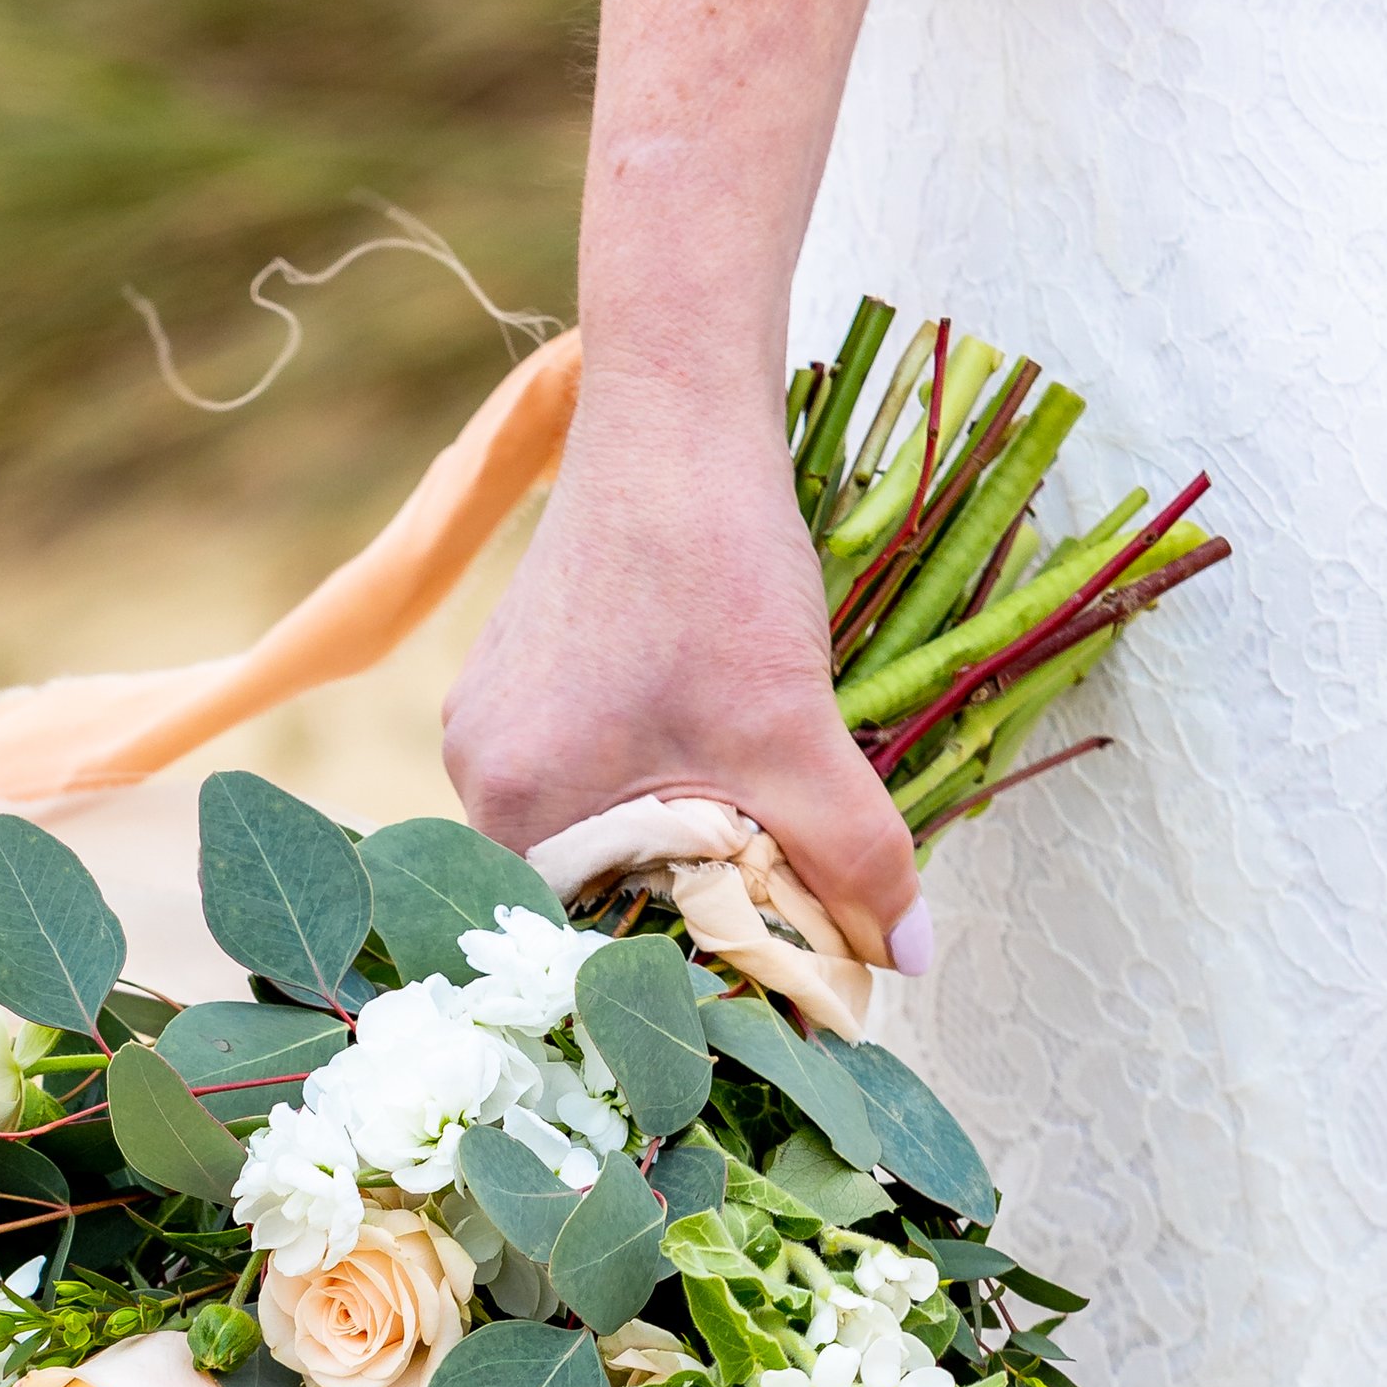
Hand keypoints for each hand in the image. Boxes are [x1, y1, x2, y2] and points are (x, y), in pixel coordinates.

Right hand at [442, 389, 929, 971]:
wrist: (676, 410)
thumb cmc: (714, 564)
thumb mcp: (795, 730)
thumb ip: (853, 853)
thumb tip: (910, 957)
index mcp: (515, 806)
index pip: (585, 944)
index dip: (671, 969)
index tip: (750, 976)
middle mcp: (476, 773)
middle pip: (583, 893)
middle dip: (672, 905)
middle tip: (767, 899)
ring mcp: (485, 720)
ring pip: (586, 830)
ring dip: (664, 841)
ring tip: (743, 818)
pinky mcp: (511, 676)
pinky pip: (576, 771)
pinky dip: (642, 782)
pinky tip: (701, 745)